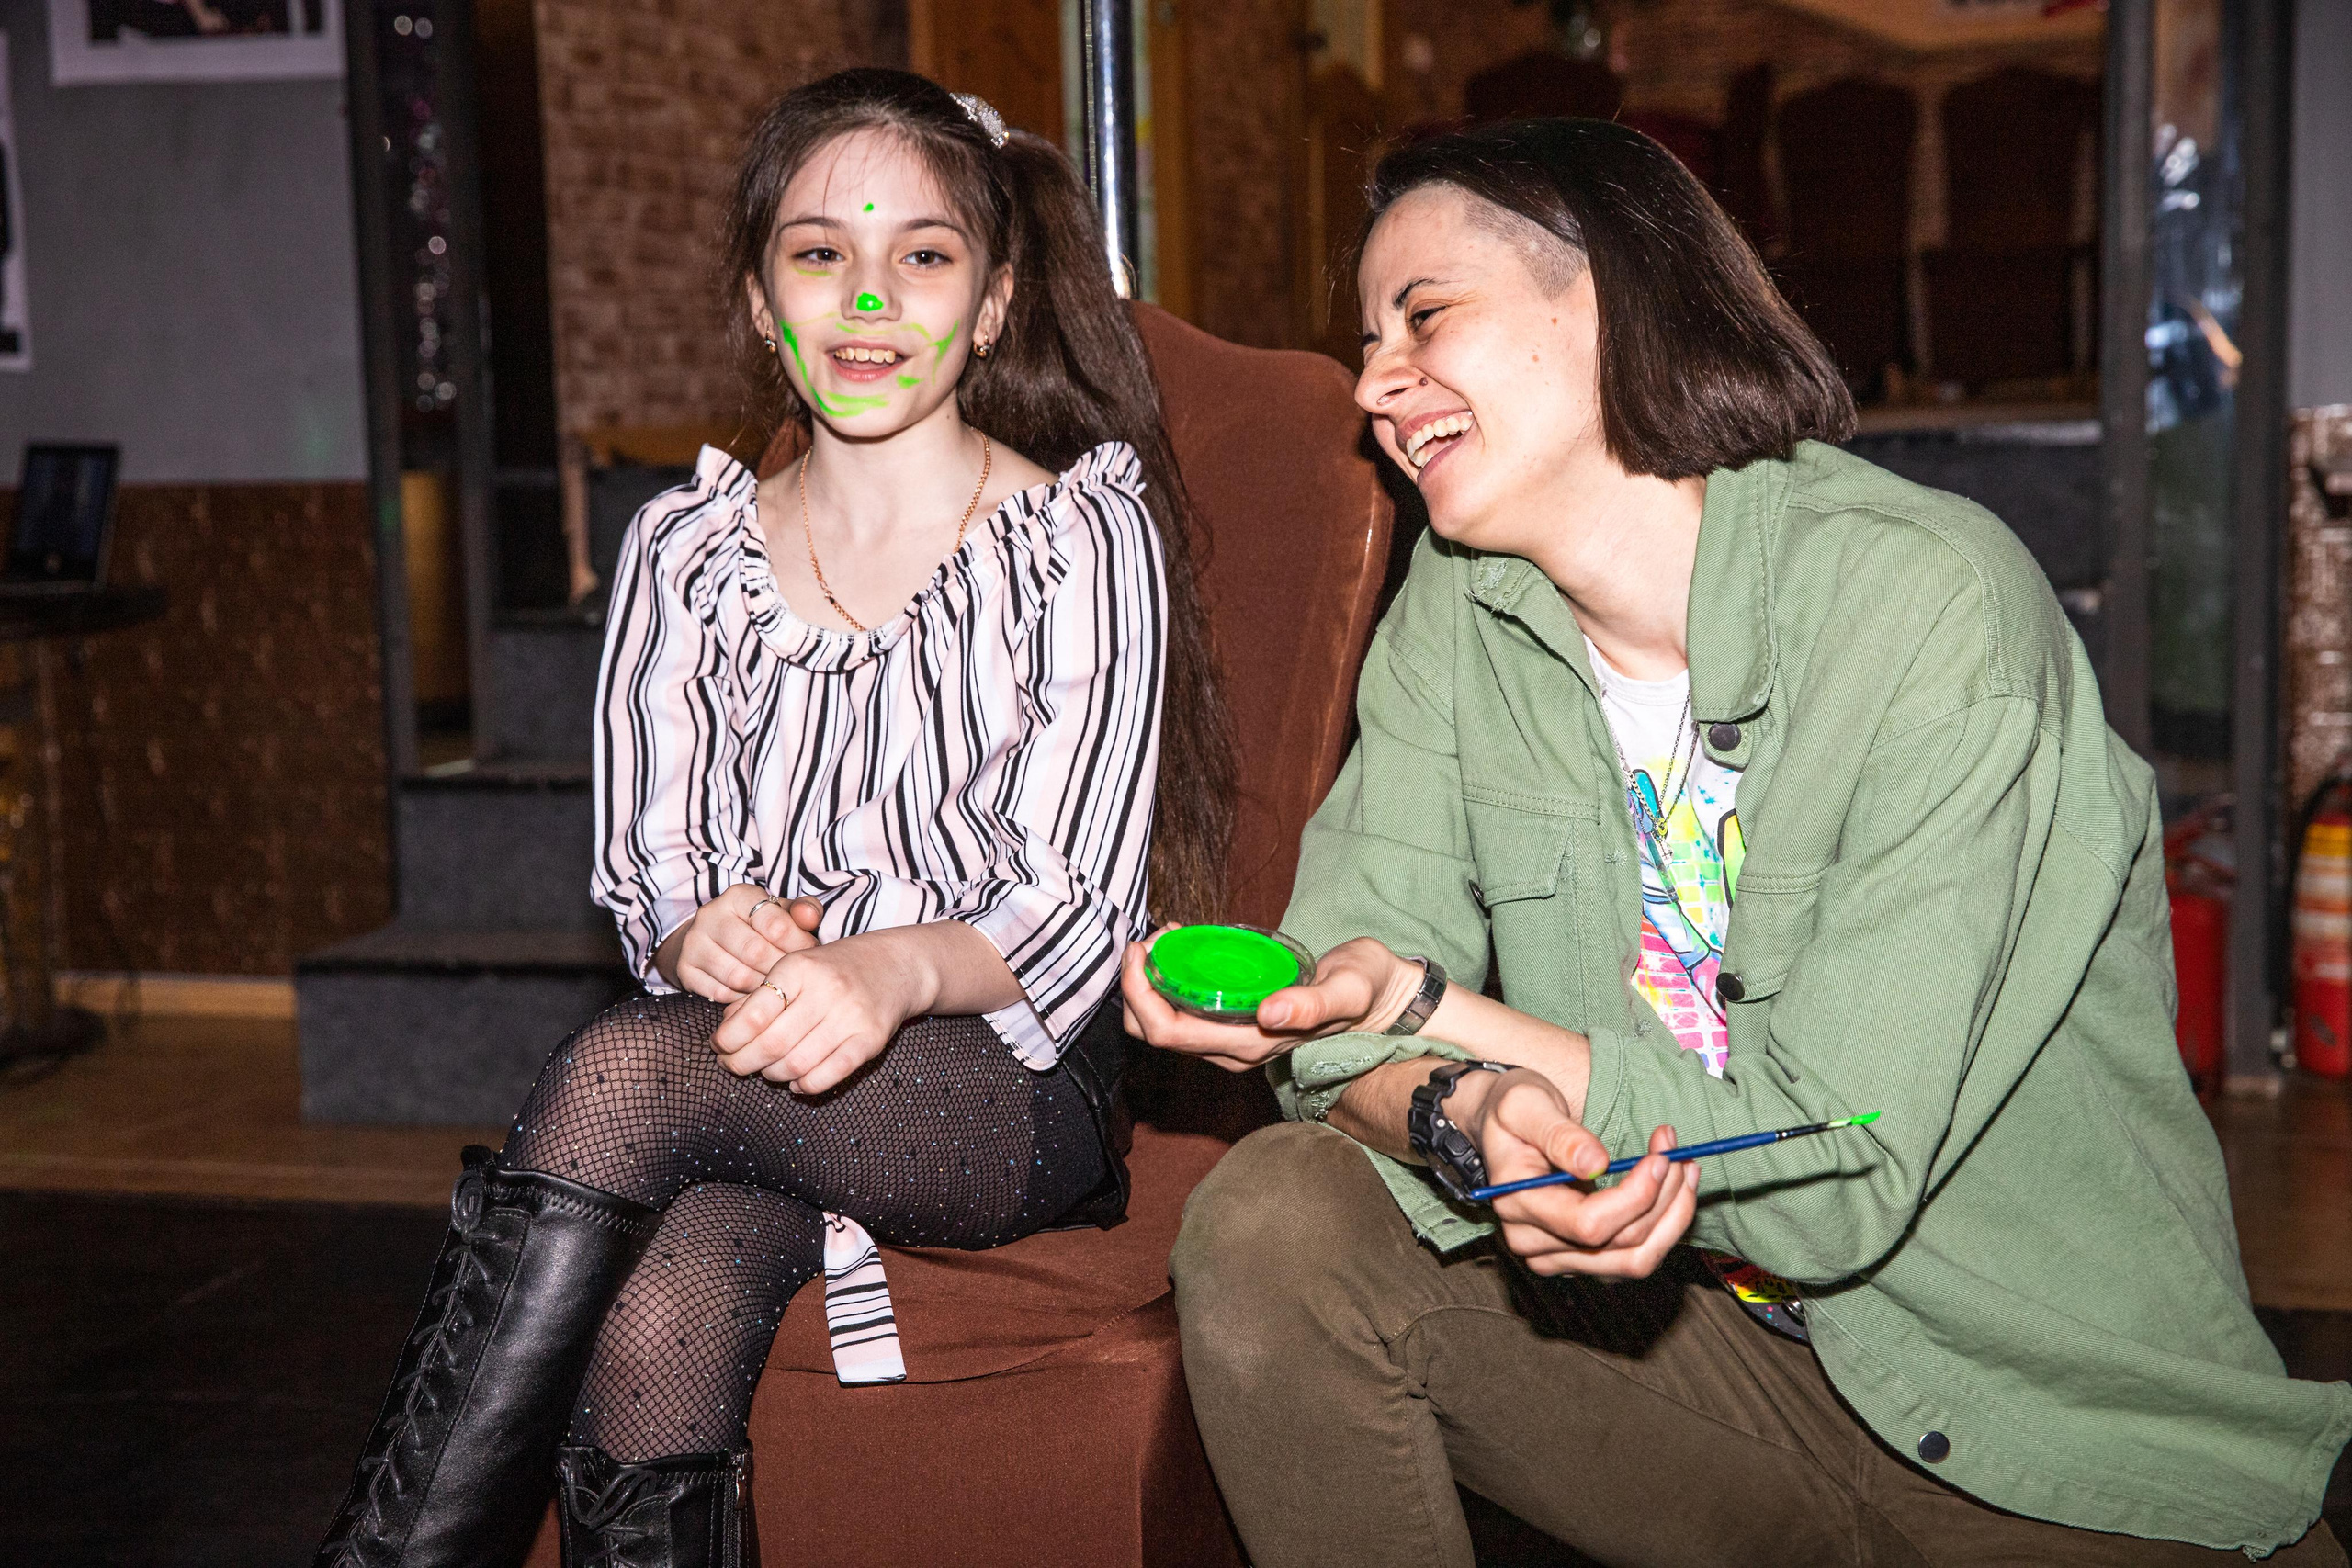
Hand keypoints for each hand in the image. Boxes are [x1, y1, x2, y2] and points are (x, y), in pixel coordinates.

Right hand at [656, 886, 822, 1002]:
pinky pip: (719, 994)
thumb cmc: (760, 926)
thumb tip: (811, 917)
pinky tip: (754, 996)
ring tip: (777, 988)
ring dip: (762, 987)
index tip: (809, 955)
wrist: (714, 939)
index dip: (798, 944)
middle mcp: (710, 915)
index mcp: (738, 896)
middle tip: (795, 979)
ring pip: (737, 976)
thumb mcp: (783, 912)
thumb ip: (804, 911)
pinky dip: (741, 1000)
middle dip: (780, 969)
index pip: (775, 923)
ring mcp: (694, 943)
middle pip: (755, 952)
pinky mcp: (685, 969)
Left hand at [710, 932, 929, 1094]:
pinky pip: (828, 1075)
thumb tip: (726, 1032)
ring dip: (772, 1075)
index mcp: (799, 967)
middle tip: (733, 1066)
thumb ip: (759, 996)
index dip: (727, 1039)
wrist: (897, 965)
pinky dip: (804, 1085)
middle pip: (770, 1045)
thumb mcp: (796, 967)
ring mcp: (851, 1016)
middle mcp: (826, 990)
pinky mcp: (871, 1040)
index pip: (751, 1015)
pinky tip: (796, 1081)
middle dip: (742, 1063)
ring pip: (796, 1065)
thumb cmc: (835, 968)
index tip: (718, 1047)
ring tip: (767, 1070)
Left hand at [1118, 932, 1426, 1072]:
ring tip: (1165, 938)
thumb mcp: (1346, 990)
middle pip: (1154, 1032)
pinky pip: (1182, 1010)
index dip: (1140, 994)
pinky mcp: (1232, 1025)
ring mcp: (1230, 1041)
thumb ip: (1313, 1004)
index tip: (1142, 949)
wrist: (1381, 999)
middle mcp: (1232, 1051)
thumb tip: (1271, 1012)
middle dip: (1136, 985)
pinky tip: (1182, 947)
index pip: (1169, 1032)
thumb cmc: (1364, 989)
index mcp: (1250, 1045)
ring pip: (1162, 1023)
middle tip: (1150, 939)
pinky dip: (1169, 981)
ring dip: (1149, 983)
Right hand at [1454, 1068, 1696, 1278]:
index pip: (1589, 1225)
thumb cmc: (1512, 1112)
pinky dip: (1665, 1226)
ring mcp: (1560, 1259)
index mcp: (1518, 1207)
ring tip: (1685, 1168)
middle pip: (1621, 1244)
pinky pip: (1635, 1258)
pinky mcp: (1583, 1259)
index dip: (1635, 1195)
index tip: (1660, 1156)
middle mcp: (1535, 1246)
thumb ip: (1558, 1134)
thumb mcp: (1525, 1105)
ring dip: (1672, 1216)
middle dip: (1663, 1196)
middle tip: (1677, 1150)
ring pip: (1636, 1260)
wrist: (1502, 1129)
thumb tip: (1594, 1163)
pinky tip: (1675, 1189)